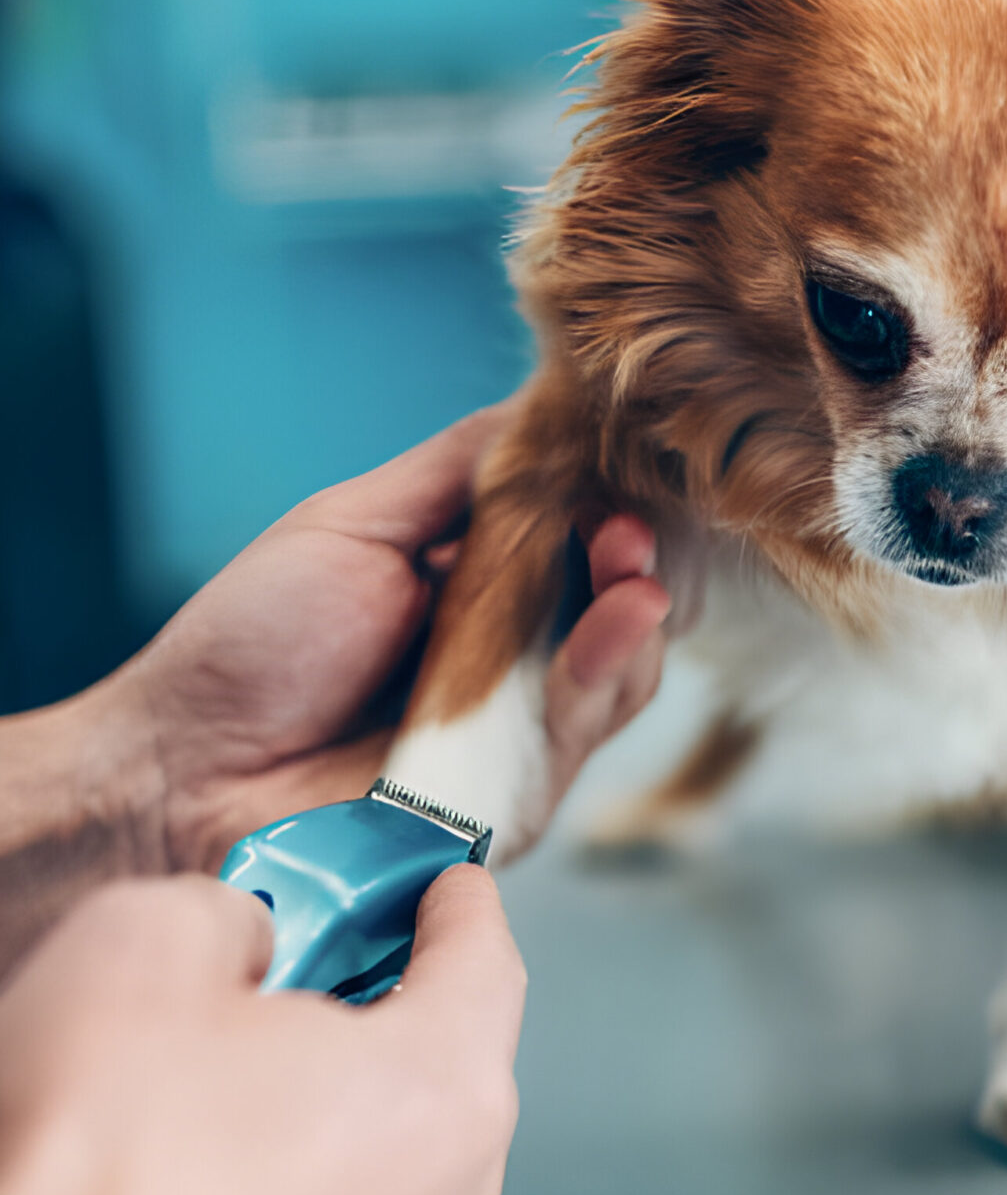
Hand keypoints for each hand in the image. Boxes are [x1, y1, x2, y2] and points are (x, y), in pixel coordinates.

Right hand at [0, 867, 522, 1194]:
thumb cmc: (79, 1181)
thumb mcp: (141, 955)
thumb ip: (234, 913)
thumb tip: (248, 936)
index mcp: (437, 1095)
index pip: (486, 965)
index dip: (457, 907)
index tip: (444, 884)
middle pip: (443, 1064)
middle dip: (378, 1005)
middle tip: (305, 968)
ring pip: (395, 1154)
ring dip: (333, 1106)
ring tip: (228, 1087)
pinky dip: (304, 1186)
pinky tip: (215, 1174)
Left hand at [93, 399, 667, 874]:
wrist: (182, 768)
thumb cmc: (251, 645)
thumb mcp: (355, 523)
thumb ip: (460, 469)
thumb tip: (553, 400)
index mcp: (477, 589)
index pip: (576, 539)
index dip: (610, 506)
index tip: (624, 470)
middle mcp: (513, 659)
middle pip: (617, 606)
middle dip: (635, 562)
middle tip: (629, 529)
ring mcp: (522, 731)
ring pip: (620, 672)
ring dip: (636, 616)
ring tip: (632, 574)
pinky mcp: (518, 795)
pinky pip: (585, 732)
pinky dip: (609, 673)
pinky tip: (620, 622)